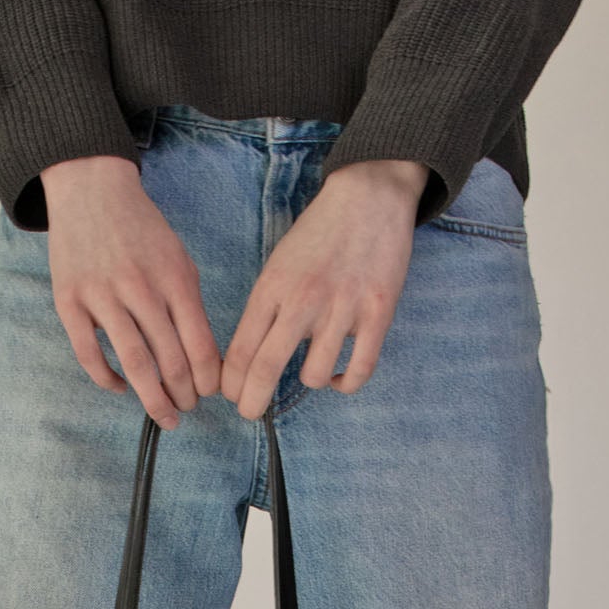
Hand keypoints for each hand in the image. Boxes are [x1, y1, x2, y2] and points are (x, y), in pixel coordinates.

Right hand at [43, 154, 221, 429]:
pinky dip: (107, 379)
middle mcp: (141, 288)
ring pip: (134, 363)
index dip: (208, 380)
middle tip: (186, 409)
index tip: (210, 394)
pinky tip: (121, 387)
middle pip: (170, 361)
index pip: (200, 345)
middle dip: (184, 395)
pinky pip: (90, 355)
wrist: (91, 189)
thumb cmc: (141, 230)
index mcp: (175, 279)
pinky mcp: (70, 301)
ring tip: (164, 414)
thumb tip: (203, 358)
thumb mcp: (178, 259)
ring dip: (153, 398)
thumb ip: (189, 305)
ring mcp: (103, 295)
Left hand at [219, 158, 427, 420]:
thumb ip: (265, 307)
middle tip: (250, 412)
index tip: (231, 395)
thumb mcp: (279, 264)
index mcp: (273, 287)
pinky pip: (358, 371)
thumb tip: (247, 357)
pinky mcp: (378, 314)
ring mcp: (342, 308)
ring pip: (314, 376)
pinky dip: (344, 384)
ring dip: (309, 382)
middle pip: (266, 369)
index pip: (241, 350)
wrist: (370, 196)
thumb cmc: (319, 233)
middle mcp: (303, 300)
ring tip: (312, 372)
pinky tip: (338, 378)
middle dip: (251, 402)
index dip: (231, 383)